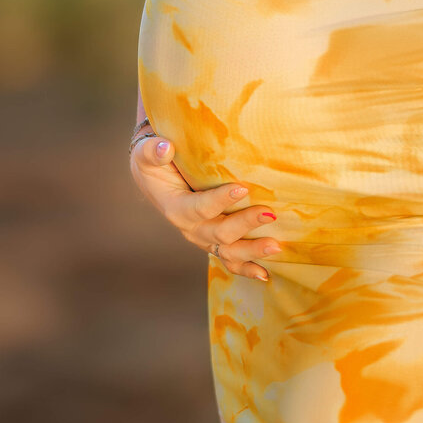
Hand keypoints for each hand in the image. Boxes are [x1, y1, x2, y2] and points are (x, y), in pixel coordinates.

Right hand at [130, 133, 280, 281]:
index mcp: (176, 208)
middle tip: (269, 213)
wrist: (156, 177)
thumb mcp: (146, 152)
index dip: (220, 201)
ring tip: (275, 246)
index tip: (242, 188)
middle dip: (245, 224)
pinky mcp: (214, 241)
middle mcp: (190, 228)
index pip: (199, 208)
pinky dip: (247, 269)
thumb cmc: (154, 161)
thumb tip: (164, 148)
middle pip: (220, 233)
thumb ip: (153, 151)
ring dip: (252, 251)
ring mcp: (204, 237)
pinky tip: (265, 275)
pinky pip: (230, 260)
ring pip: (228, 252)